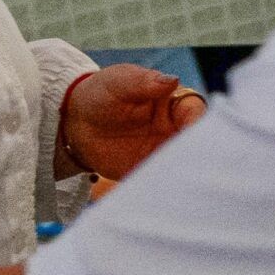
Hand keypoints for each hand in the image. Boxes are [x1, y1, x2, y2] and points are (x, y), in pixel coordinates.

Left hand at [60, 64, 204, 179]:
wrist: (75, 123)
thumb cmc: (101, 94)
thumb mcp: (119, 81)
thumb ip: (143, 81)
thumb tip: (173, 79)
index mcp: (171, 103)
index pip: (194, 110)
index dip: (198, 120)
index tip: (193, 130)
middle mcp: (174, 130)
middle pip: (197, 142)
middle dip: (199, 152)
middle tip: (192, 161)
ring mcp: (163, 154)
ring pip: (185, 165)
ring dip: (186, 174)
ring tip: (181, 182)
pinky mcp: (149, 174)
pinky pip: (164, 183)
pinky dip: (168, 189)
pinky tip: (166, 195)